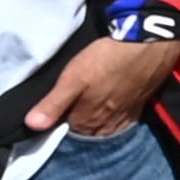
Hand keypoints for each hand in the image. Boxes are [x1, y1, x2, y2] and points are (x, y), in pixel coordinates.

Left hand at [27, 33, 179, 138]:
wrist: (147, 47)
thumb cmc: (105, 61)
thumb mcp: (72, 79)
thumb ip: (52, 105)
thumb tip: (31, 125)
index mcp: (87, 122)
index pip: (65, 132)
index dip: (58, 121)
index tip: (54, 108)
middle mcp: (106, 126)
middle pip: (86, 132)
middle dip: (78, 123)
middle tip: (71, 105)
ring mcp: (125, 119)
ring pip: (104, 128)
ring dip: (96, 121)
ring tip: (89, 107)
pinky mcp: (139, 108)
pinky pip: (121, 121)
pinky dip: (113, 117)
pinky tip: (110, 107)